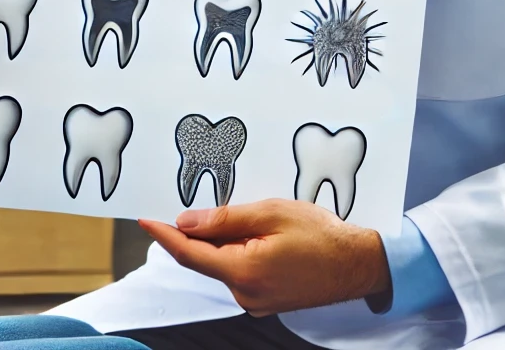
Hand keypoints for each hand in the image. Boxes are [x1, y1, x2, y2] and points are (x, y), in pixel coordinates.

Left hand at [139, 199, 389, 315]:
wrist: (359, 264)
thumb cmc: (322, 235)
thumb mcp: (271, 213)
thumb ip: (225, 219)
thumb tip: (186, 222)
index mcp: (243, 271)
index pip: (189, 254)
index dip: (163, 235)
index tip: (144, 219)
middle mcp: (246, 293)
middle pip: (206, 259)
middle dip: (198, 232)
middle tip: (196, 202)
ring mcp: (256, 301)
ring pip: (223, 265)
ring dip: (224, 241)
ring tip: (248, 218)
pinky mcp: (266, 301)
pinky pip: (240, 272)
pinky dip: (238, 253)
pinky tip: (255, 235)